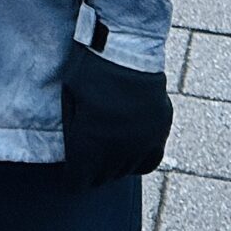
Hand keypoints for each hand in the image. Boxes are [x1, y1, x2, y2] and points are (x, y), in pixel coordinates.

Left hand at [60, 46, 171, 185]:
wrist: (128, 49)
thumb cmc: (91, 70)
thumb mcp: (70, 98)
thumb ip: (73, 130)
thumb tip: (75, 152)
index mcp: (90, 144)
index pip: (78, 182)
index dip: (72, 177)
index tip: (71, 170)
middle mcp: (117, 151)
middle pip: (102, 179)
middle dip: (92, 171)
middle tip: (88, 158)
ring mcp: (142, 144)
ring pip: (125, 172)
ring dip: (115, 165)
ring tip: (108, 149)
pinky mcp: (160, 133)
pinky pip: (149, 161)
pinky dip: (138, 159)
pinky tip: (130, 147)